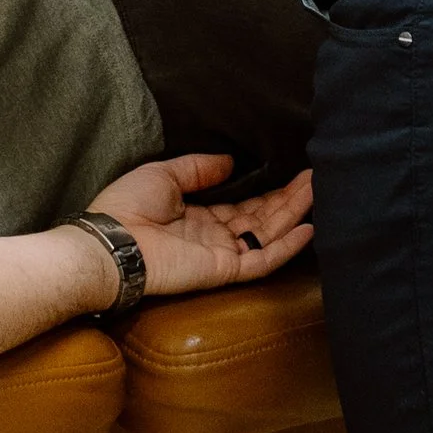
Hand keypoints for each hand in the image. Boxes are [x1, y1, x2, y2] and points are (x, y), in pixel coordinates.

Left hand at [82, 152, 314, 300]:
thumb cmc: (127, 206)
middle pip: (263, 217)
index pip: (244, 205)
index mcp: (199, 216)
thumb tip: (231, 161)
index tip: (292, 171)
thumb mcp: (164, 174)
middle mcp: (215, 236)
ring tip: (320, 189)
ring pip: (269, 234)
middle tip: (318, 174)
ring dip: (295, 212)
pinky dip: (287, 247)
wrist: (111, 243)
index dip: (269, 189)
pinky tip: (309, 227)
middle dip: (290, 197)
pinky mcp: (224, 270)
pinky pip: (262, 261)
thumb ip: (199, 168)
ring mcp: (222, 254)